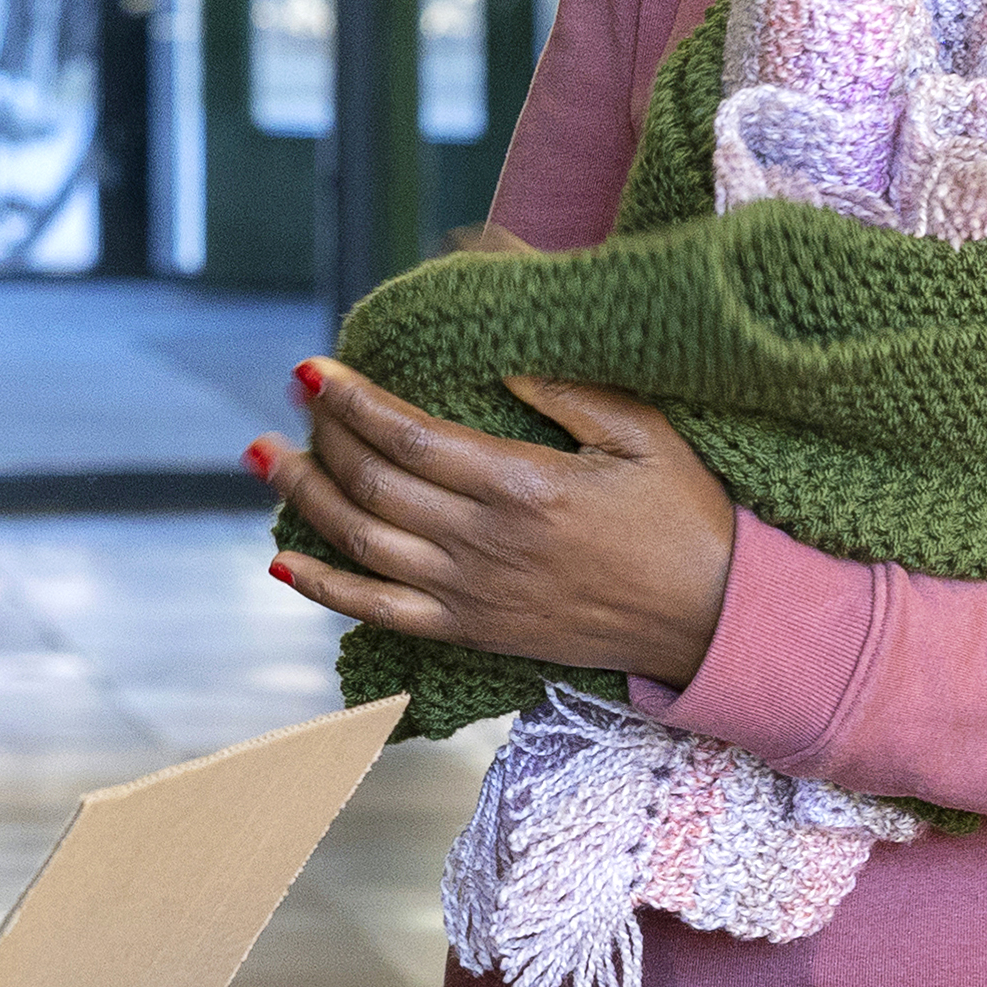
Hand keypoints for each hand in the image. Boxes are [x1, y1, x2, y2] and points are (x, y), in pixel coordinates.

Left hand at [249, 358, 737, 685]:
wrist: (717, 618)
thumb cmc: (687, 514)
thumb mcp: (640, 431)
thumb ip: (565, 389)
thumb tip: (494, 353)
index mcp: (523, 485)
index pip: (408, 436)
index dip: (351, 400)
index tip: (312, 369)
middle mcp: (484, 543)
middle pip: (373, 484)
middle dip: (322, 437)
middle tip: (296, 399)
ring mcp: (474, 595)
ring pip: (362, 544)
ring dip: (306, 500)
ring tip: (269, 459)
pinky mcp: (474, 632)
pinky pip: (381, 615)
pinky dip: (325, 591)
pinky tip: (284, 563)